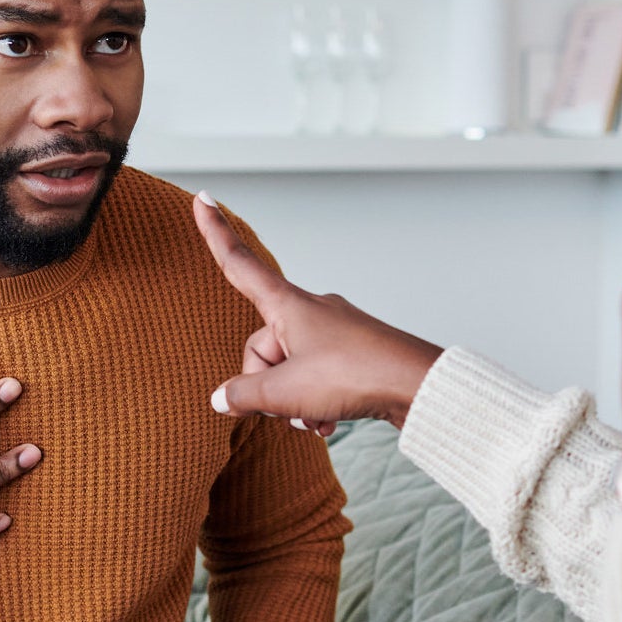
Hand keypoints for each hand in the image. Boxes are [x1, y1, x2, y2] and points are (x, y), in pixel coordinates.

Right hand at [194, 194, 442, 431]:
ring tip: (312, 419)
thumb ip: (245, 394)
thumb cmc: (356, 376)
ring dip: (293, 400)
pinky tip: (327, 423)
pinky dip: (315, 402)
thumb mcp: (286, 392)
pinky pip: (316, 376)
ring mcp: (332, 331)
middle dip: (266, 384)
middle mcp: (309, 310)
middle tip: (284, 409)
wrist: (418, 386)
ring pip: (290, 367)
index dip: (216, 233)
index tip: (203, 198)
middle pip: (262, 346)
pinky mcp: (352, 352)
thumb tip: (222, 398)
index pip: (240, 264)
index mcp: (288, 306)